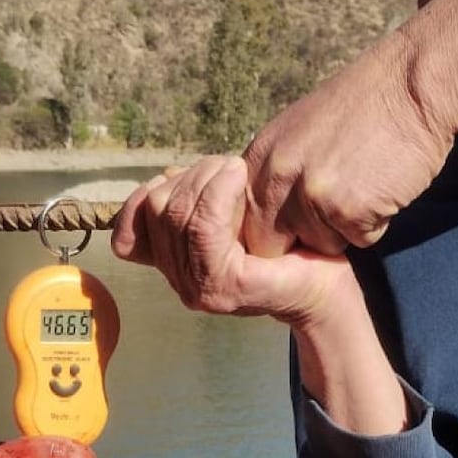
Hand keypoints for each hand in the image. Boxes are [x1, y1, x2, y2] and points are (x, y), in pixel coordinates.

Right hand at [112, 156, 353, 324]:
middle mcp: (179, 283)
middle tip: (230, 168)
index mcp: (174, 267)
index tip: (198, 177)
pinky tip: (240, 178)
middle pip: (156, 208)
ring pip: (177, 213)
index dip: (155, 189)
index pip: (131, 223)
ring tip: (238, 171)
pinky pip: (204, 228)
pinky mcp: (223, 287)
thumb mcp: (229, 216)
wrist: (326, 285)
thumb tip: (166, 176)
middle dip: (192, 176)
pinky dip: (219, 193)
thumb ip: (194, 203)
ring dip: (208, 179)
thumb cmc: (285, 246)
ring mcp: (198, 289)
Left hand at [241, 29, 453, 257]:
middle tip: (335, 208)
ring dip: (345, 229)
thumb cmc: (365, 105)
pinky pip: (360, 241)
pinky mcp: (347, 210)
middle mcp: (276, 177)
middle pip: (271, 246)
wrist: (414, 81)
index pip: (243, 225)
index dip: (271, 233)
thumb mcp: (299, 132)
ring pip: (321, 246)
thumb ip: (277, 174)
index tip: (297, 222)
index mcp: (259, 158)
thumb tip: (265, 221)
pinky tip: (383, 186)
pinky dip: (376, 222)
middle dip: (301, 241)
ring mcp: (310, 195)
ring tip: (365, 184)